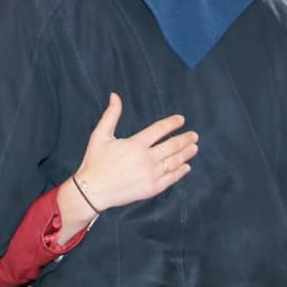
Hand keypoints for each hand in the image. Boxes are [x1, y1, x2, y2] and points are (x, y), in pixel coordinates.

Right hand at [58, 94, 197, 240]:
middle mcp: (146, 159)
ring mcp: (150, 175)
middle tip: (194, 135)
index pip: (159, 130)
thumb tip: (115, 96)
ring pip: (174, 161)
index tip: (181, 120)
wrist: (93, 191)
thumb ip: (111, 115)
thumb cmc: (95, 162)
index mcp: (135, 144)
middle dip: (185, 139)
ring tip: (194, 148)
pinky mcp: (152, 188)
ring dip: (186, 153)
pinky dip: (181, 171)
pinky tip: (186, 167)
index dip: (172, 123)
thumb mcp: (99, 135)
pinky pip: (171, 178)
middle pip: (172, 146)